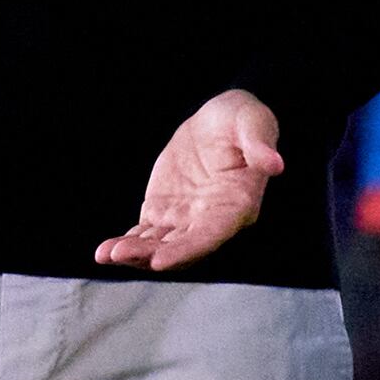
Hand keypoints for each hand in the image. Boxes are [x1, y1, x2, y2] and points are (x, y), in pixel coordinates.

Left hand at [98, 91, 283, 270]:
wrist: (221, 119)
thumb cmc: (245, 120)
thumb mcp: (254, 123)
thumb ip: (260, 145)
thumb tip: (275, 164)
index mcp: (237, 206)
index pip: (210, 235)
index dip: (186, 249)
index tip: (161, 260)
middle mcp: (211, 221)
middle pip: (180, 247)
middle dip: (151, 255)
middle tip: (121, 254)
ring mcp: (186, 219)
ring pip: (159, 245)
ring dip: (134, 253)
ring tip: (105, 254)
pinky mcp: (165, 212)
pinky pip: (144, 234)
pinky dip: (126, 243)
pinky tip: (104, 251)